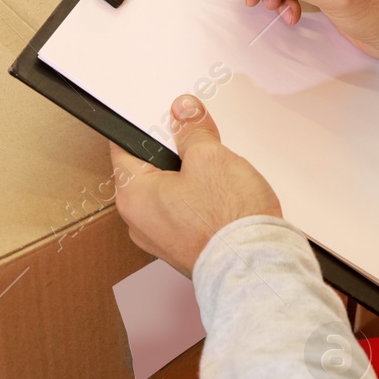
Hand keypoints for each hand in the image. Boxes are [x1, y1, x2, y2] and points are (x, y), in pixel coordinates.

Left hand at [110, 95, 279, 275]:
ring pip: (170, 193)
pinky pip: (184, 214)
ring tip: (217, 170)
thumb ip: (191, 131)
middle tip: (199, 140)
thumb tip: (184, 112)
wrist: (254, 266)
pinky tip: (221, 195)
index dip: (146, 125)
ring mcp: (161, 239)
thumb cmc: (227, 221)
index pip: (125, 147)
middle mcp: (139, 222)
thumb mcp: (210, 156)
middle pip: (150, 171)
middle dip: (174, 152)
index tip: (165, 115)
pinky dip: (199, 201)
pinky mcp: (183, 248)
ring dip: (190, 177)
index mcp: (133, 196)